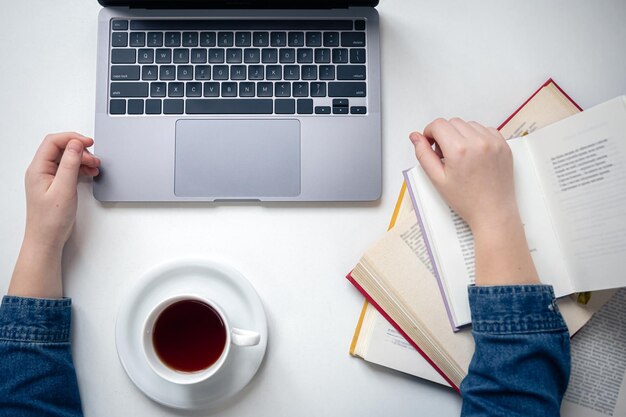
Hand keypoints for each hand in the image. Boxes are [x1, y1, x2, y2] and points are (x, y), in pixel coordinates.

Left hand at [24, 132, 99, 250]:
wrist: (47, 239)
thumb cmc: (50, 219)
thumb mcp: (64, 188)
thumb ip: (70, 164)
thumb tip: (76, 144)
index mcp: (38, 168)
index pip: (53, 142)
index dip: (72, 138)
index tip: (89, 142)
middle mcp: (41, 170)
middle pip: (61, 148)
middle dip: (80, 150)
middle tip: (94, 160)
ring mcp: (48, 177)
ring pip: (67, 158)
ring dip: (82, 159)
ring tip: (94, 167)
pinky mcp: (56, 184)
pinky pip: (69, 169)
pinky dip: (81, 168)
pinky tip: (89, 173)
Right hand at [409, 118, 516, 230]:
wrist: (493, 212)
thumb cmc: (467, 201)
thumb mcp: (437, 179)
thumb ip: (423, 155)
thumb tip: (416, 137)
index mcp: (459, 150)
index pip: (438, 125)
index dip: (429, 133)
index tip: (430, 144)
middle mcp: (478, 142)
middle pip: (453, 122)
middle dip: (444, 134)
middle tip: (445, 155)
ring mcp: (493, 142)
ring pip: (469, 125)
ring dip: (461, 134)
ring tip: (460, 156)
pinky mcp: (503, 145)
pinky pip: (485, 129)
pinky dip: (477, 137)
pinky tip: (474, 154)